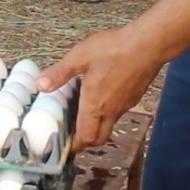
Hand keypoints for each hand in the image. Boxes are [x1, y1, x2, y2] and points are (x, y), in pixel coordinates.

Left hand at [35, 26, 163, 150]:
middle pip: (99, 138)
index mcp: (95, 105)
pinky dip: (107, 113)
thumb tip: (40, 85)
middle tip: (72, 134)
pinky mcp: (134, 97)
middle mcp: (111, 111)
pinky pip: (118, 112)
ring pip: (109, 125)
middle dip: (85, 141)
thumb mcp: (80, 57)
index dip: (74, 146)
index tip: (64, 145)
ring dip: (96, 126)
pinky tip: (102, 95)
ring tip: (83, 112)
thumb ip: (59, 73)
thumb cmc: (115, 49)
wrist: (148, 44)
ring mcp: (125, 105)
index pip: (85, 138)